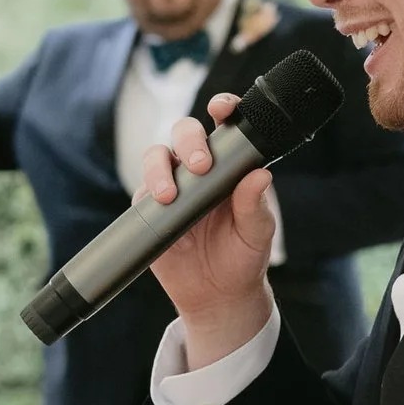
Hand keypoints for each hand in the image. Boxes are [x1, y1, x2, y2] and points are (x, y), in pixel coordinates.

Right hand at [143, 92, 277, 365]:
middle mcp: (199, 169)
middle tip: (199, 164)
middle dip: (189, 139)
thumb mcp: (257, 233)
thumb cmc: (243, 257)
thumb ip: (255, 205)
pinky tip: (159, 204)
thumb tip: (261, 175)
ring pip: (157, 155)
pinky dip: (148, 191)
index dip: (222, 108)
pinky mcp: (150, 208)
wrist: (218, 296)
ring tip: (170, 194)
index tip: (223, 108)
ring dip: (160, 167)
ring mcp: (172, 185)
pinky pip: (142, 189)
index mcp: (230, 166)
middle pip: (185, 132)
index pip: (225, 126)